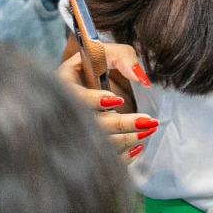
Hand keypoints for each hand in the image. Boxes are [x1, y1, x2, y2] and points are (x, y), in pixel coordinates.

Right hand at [62, 42, 154, 159]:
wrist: (94, 83)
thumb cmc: (99, 66)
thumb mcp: (109, 53)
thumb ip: (124, 58)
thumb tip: (140, 79)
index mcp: (63, 83)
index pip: (73, 97)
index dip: (93, 101)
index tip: (116, 100)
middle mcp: (65, 110)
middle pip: (90, 125)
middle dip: (121, 124)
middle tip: (149, 121)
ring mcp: (75, 132)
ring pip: (98, 144)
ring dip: (127, 139)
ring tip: (149, 129)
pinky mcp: (87, 148)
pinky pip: (103, 159)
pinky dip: (123, 156)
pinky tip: (138, 146)